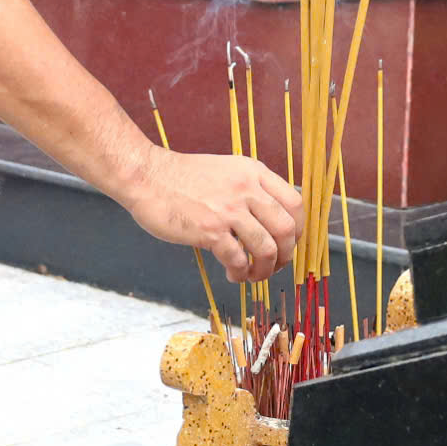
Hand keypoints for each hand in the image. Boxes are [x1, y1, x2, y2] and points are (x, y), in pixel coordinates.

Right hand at [123, 149, 299, 283]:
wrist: (148, 176)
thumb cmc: (182, 177)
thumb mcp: (227, 170)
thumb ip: (250, 188)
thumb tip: (270, 219)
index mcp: (254, 172)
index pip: (295, 203)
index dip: (299, 230)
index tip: (289, 243)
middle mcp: (247, 189)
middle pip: (287, 229)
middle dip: (286, 255)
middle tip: (275, 264)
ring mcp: (229, 210)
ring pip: (267, 249)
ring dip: (265, 270)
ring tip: (252, 274)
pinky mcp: (211, 230)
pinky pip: (239, 260)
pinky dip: (241, 273)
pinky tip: (233, 274)